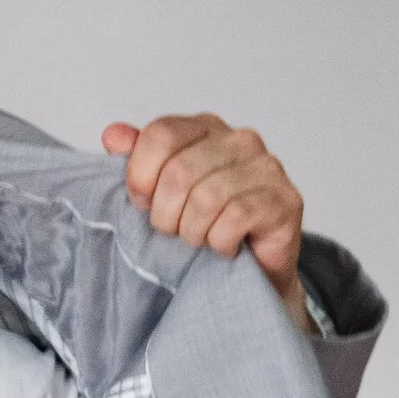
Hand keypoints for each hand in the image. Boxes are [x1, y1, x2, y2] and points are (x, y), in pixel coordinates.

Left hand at [101, 114, 312, 333]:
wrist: (247, 269)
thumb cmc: (201, 225)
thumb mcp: (159, 192)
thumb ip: (136, 160)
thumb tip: (113, 135)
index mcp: (205, 128)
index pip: (160, 135)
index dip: (140, 176)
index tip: (142, 203)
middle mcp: (240, 140)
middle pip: (179, 172)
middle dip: (165, 214)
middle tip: (173, 230)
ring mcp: (267, 167)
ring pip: (207, 198)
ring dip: (192, 232)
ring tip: (199, 239)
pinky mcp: (285, 200)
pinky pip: (235, 219)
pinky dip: (219, 242)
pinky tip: (223, 246)